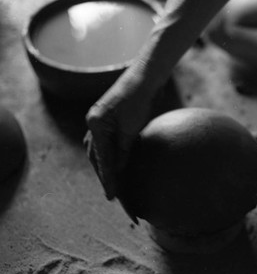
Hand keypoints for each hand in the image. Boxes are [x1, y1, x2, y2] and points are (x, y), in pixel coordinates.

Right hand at [84, 56, 163, 204]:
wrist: (145, 76)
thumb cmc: (140, 99)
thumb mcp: (131, 127)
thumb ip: (123, 149)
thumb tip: (117, 170)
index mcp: (96, 124)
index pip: (101, 159)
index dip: (108, 179)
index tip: (112, 196)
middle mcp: (93, 123)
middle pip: (96, 157)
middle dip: (105, 177)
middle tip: (114, 195)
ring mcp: (100, 121)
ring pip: (99, 151)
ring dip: (106, 167)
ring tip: (114, 185)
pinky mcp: (109, 120)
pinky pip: (107, 142)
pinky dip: (111, 155)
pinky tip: (118, 164)